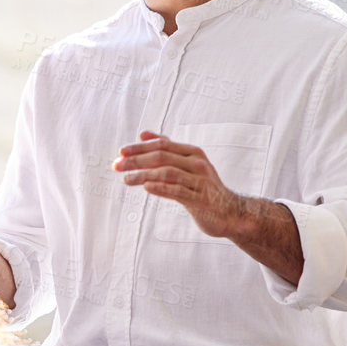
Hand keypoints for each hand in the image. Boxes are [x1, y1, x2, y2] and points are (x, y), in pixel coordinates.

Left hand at [114, 131, 245, 237]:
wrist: (230, 212)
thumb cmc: (203, 187)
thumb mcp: (188, 164)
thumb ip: (167, 148)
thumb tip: (144, 133)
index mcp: (193, 153)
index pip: (162, 145)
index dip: (139, 147)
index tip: (120, 152)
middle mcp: (197, 164)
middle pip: (162, 157)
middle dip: (136, 160)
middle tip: (117, 165)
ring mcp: (200, 181)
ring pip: (167, 173)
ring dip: (144, 175)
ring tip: (126, 179)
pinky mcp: (200, 199)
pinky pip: (178, 191)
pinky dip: (161, 188)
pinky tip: (146, 187)